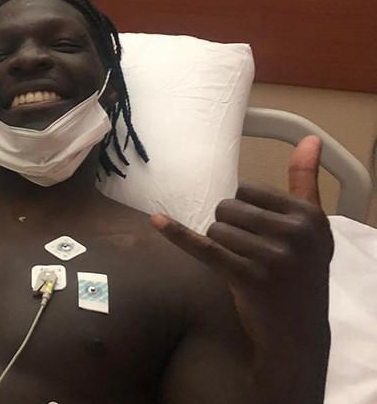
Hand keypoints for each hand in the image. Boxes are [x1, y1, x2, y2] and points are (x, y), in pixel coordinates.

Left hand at [152, 136, 333, 345]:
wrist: (297, 332)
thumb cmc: (299, 273)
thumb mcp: (312, 228)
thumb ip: (305, 181)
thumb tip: (309, 138)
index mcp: (309, 215)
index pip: (248, 190)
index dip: (244, 208)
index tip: (258, 231)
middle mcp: (294, 234)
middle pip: (229, 207)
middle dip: (229, 226)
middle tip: (248, 251)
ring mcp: (271, 257)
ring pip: (215, 228)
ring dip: (219, 244)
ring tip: (242, 263)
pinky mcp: (246, 277)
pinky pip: (204, 248)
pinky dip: (178, 234)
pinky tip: (157, 221)